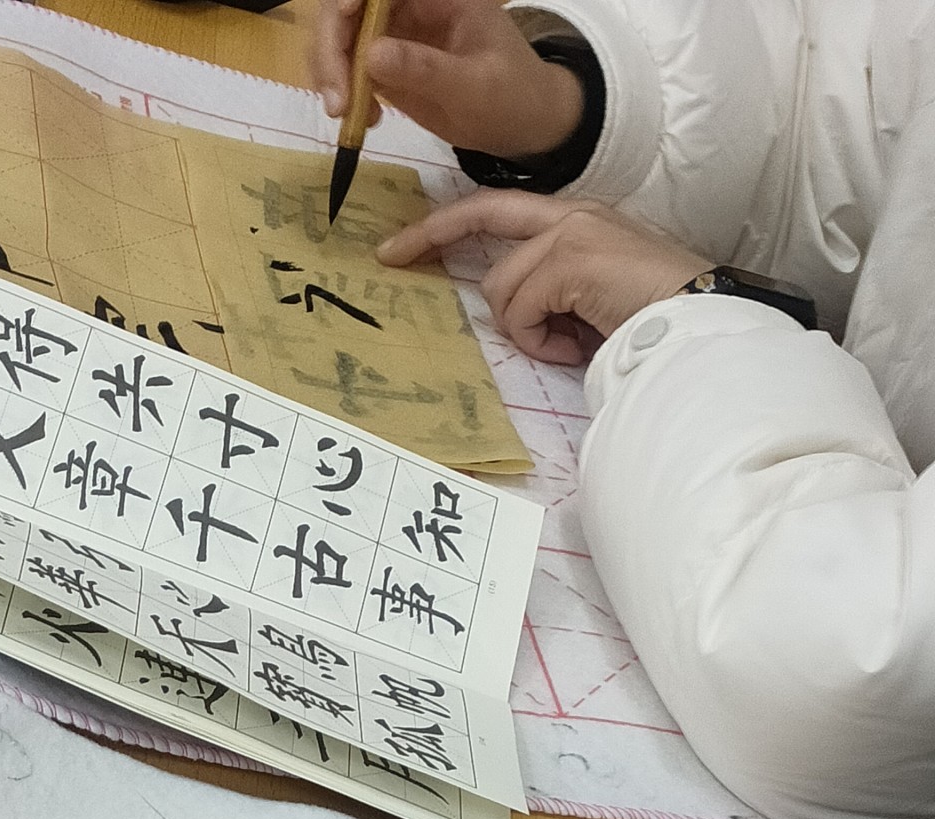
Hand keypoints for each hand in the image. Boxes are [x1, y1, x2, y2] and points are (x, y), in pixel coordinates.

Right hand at [308, 0, 582, 157]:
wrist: (522, 123)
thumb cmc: (510, 95)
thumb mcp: (474, 84)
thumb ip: (425, 68)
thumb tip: (371, 56)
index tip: (344, 18)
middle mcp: (407, 6)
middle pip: (347, 9)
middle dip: (332, 47)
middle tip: (336, 99)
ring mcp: (393, 36)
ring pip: (339, 39)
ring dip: (330, 74)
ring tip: (345, 114)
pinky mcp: (384, 67)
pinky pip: (347, 71)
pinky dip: (343, 94)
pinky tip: (363, 120)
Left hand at [379, 193, 710, 362]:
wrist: (695, 324)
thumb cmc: (649, 322)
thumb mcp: (588, 299)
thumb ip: (549, 291)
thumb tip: (508, 314)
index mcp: (577, 220)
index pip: (498, 207)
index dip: (448, 221)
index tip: (401, 243)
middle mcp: (571, 215)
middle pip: (485, 223)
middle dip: (430, 238)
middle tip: (388, 256)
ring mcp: (570, 233)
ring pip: (503, 288)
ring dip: (528, 330)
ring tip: (572, 341)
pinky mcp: (570, 260)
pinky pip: (522, 312)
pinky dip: (543, 342)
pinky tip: (578, 344)